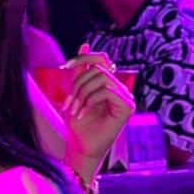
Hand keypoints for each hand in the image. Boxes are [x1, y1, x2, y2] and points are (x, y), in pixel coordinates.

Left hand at [63, 46, 134, 165]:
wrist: (81, 148)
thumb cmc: (78, 125)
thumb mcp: (75, 93)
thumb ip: (80, 72)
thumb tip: (85, 45)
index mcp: (109, 84)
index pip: (102, 60)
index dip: (84, 58)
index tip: (65, 66)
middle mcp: (120, 89)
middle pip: (98, 69)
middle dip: (78, 84)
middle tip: (68, 103)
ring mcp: (126, 98)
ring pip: (102, 79)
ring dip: (82, 93)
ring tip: (74, 110)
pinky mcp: (128, 107)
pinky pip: (107, 91)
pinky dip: (90, 101)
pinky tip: (82, 114)